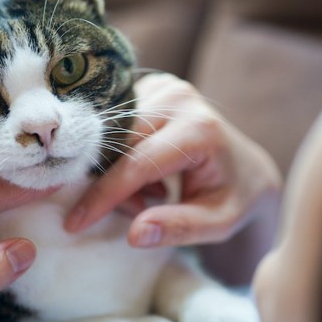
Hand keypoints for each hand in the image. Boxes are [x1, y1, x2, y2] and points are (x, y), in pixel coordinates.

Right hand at [65, 73, 281, 247]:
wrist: (247, 168)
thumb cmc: (233, 199)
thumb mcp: (218, 224)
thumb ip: (179, 228)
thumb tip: (134, 235)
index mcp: (199, 129)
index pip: (137, 164)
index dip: (104, 196)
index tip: (74, 223)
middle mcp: (178, 98)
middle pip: (117, 145)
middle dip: (112, 185)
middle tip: (137, 210)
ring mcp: (163, 87)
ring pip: (110, 135)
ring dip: (116, 170)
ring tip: (152, 192)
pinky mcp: (150, 87)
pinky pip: (114, 125)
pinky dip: (119, 154)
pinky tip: (145, 171)